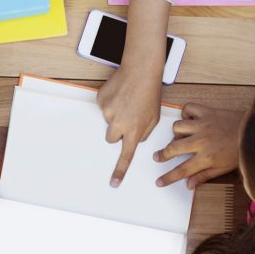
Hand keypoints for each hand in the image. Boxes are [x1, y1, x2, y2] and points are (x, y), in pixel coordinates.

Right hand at [97, 65, 161, 186]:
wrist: (141, 70)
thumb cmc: (150, 92)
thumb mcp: (154, 117)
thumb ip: (144, 132)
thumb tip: (134, 138)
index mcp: (134, 130)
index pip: (126, 156)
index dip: (119, 171)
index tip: (114, 183)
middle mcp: (118, 124)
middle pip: (111, 138)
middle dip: (118, 130)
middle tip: (128, 115)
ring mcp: (107, 112)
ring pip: (108, 121)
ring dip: (116, 113)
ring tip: (127, 100)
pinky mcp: (100, 100)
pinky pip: (103, 107)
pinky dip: (110, 102)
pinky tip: (120, 93)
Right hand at [154, 103, 244, 188]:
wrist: (254, 131)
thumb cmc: (240, 151)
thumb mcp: (223, 169)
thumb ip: (204, 176)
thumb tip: (189, 185)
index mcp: (206, 157)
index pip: (182, 170)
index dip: (168, 177)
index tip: (159, 181)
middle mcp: (201, 141)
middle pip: (173, 148)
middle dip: (163, 154)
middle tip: (158, 157)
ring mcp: (202, 125)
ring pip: (177, 127)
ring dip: (176, 133)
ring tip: (178, 137)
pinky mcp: (206, 112)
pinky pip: (188, 108)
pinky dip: (186, 113)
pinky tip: (188, 119)